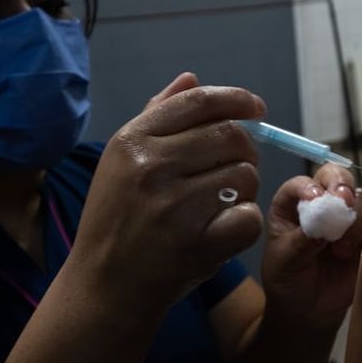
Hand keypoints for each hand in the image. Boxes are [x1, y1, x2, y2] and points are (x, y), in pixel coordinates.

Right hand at [70, 72, 265, 311]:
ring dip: (243, 188)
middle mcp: (151, 166)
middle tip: (236, 165)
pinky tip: (223, 228)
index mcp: (132, 141)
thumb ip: (157, 116)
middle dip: (245, 149)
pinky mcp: (197, 242)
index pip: (200, 102)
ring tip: (221, 203)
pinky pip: (248, 215)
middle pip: (231, 135)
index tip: (256, 108)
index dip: (237, 99)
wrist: (105, 285)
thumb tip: (191, 77)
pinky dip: (244, 222)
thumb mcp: (121, 162)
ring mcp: (174, 206)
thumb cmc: (117, 219)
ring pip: (245, 175)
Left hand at [259, 164, 361, 328]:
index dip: (309, 187)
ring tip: (340, 250)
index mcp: (293, 203)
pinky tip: (355, 253)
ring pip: (361, 198)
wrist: (309, 310)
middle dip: (341, 185)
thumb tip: (321, 227)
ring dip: (355, 217)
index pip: (301, 183)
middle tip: (344, 202)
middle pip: (336, 177)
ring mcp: (347, 216)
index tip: (316, 200)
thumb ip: (301, 241)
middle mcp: (321, 202)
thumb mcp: (285, 261)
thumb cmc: (288, 280)